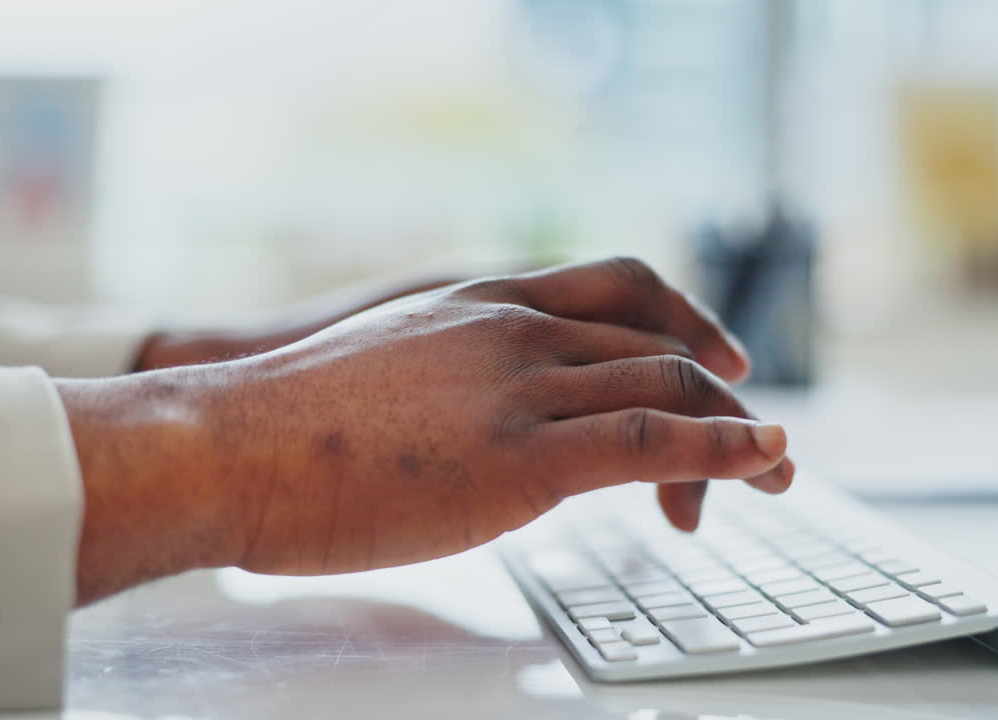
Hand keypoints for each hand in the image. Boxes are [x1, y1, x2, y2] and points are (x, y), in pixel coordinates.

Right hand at [58, 258, 791, 604]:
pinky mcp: (520, 454)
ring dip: (738, 432)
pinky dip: (722, 448)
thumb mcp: (390, 366)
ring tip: (773, 472)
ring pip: (667, 385)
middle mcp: (514, 327)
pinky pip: (651, 437)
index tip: (722, 357)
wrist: (224, 443)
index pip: (619, 288)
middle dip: (723, 394)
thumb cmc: (288, 423)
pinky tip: (759, 462)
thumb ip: (455, 375)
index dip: (687, 317)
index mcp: (483, 302)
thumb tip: (484, 416)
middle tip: (758, 443)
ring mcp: (519, 384)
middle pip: (659, 341)